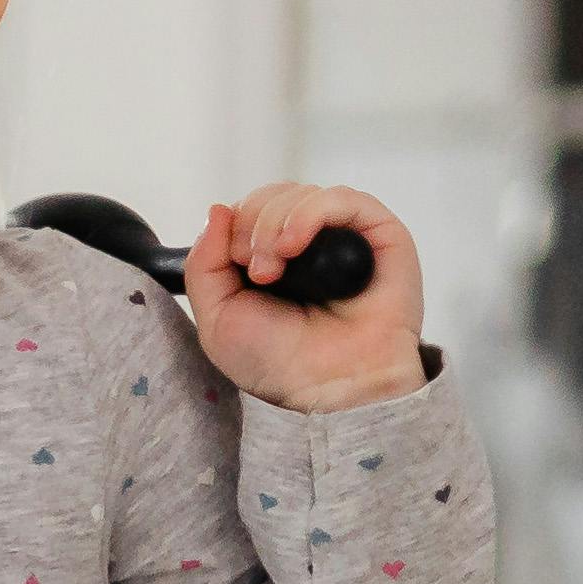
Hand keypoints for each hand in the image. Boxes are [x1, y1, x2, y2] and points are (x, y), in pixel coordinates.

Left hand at [191, 184, 430, 413]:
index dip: (234, 228)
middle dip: (252, 226)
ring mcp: (344, 236)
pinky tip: (294, 244)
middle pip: (271, 196)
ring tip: (274, 268)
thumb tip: (218, 209)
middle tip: (257, 271)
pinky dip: (309, 213)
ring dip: (275, 223)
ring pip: (301, 194)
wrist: (328, 389)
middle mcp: (309, 243)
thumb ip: (203, 264)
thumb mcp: (217, 318)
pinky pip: (341, 198)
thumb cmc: (279, 364)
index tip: (237, 266)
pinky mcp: (379, 233)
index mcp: (272, 258)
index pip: (248, 210)